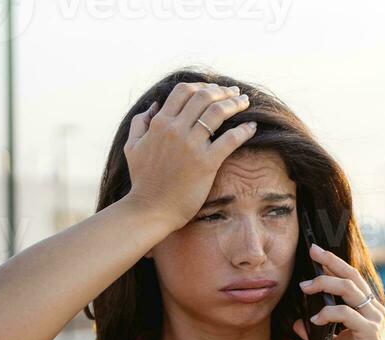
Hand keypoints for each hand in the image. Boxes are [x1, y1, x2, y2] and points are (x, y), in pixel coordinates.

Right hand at [121, 81, 256, 232]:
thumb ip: (140, 123)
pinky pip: (230, 139)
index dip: (202, 86)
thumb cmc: (142, 182)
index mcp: (159, 123)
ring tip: (245, 102)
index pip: (184, 91)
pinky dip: (244, 130)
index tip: (214, 89)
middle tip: (235, 92)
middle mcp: (175, 129)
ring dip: (235, 103)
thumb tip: (154, 105)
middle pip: (204, 97)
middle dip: (223, 91)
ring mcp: (191, 146)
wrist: (150, 210)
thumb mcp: (132, 147)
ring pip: (218, 112)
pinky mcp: (206, 163)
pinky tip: (252, 126)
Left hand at [292, 242, 384, 339]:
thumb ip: (316, 333)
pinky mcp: (370, 333)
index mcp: (366, 309)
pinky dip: (328, 314)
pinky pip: (347, 314)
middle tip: (311, 251)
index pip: (350, 278)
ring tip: (305, 288)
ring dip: (325, 284)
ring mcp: (373, 319)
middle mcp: (372, 309)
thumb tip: (297, 322)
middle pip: (351, 276)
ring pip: (349, 290)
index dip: (333, 263)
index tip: (315, 252)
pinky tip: (314, 319)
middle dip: (330, 261)